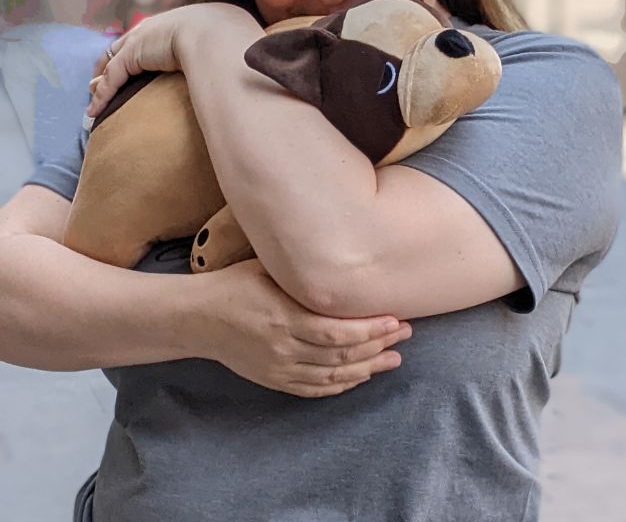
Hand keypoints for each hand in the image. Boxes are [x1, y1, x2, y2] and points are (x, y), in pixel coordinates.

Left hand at [87, 3, 261, 117]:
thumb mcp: (229, 44)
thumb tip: (242, 74)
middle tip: (100, 83)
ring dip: (101, 84)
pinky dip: (102, 95)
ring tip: (93, 102)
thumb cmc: (230, 40)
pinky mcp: (133, 55)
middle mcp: (154, 27)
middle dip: (109, 65)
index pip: (150, 37)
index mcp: (177, 22)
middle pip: (123, 46)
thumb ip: (228, 55)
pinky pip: (112, 78)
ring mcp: (141, 40)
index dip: (138, 53)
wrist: (218, 34)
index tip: (134, 67)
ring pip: (112, 64)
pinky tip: (95, 111)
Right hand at [194, 258, 411, 397]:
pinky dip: (340, 384)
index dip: (370, 330)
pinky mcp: (274, 380)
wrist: (197, 319)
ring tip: (394, 359)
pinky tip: (360, 376)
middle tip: (405, 336)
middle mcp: (283, 347)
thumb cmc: (234, 285)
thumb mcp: (266, 269)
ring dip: (367, 369)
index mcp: (283, 318)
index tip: (396, 320)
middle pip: (341, 354)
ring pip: (332, 375)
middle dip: (378, 346)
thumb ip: (301, 272)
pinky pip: (314, 389)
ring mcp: (278, 368)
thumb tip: (340, 260)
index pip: (337, 332)